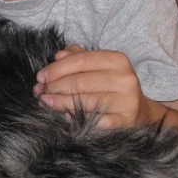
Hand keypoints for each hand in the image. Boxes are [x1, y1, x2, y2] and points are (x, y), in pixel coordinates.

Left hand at [33, 45, 166, 128]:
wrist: (137, 110)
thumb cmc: (109, 84)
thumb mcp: (97, 65)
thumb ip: (77, 56)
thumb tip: (58, 56)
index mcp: (118, 60)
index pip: (81, 60)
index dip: (57, 68)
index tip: (41, 76)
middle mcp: (125, 79)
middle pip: (80, 81)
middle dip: (54, 86)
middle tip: (40, 91)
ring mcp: (127, 101)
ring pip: (84, 101)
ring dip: (59, 102)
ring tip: (45, 101)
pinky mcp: (125, 121)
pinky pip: (94, 120)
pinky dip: (75, 118)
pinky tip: (63, 115)